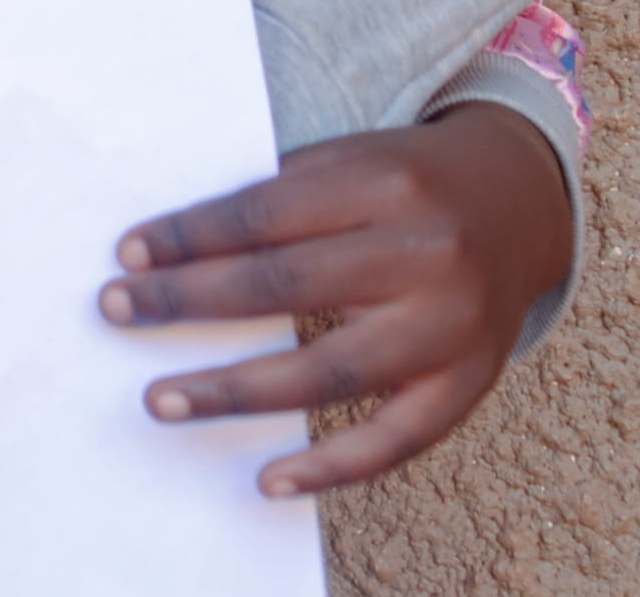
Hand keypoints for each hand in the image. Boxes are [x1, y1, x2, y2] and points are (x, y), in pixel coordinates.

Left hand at [101, 102, 573, 495]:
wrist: (521, 201)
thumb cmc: (406, 181)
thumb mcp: (350, 161)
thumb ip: (280, 200)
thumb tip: (174, 250)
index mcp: (384, 184)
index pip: (266, 215)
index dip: (192, 236)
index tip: (127, 255)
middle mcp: (426, 253)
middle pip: (287, 285)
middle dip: (190, 301)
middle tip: (118, 310)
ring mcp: (453, 326)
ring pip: (331, 372)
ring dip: (236, 392)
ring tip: (162, 399)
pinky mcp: (471, 382)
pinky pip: (397, 439)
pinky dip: (332, 465)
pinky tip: (270, 478)